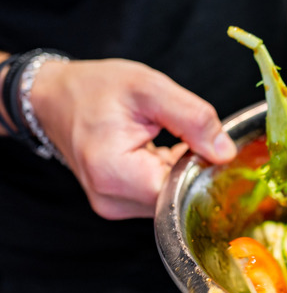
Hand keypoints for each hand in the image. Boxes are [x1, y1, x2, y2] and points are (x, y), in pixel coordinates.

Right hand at [30, 59, 235, 219]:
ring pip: (171, 199)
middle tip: (192, 139)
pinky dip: (169, 175)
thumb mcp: (150, 88)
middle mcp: (112, 198)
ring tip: (172, 142)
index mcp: (114, 171)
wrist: (55, 97)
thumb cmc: (95, 88)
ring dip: (182, 173)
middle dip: (194, 171)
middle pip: (177, 198)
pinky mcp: (119, 202)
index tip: (207, 148)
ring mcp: (114, 204)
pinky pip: (159, 195)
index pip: (179, 191)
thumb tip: (225, 152)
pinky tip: (165, 153)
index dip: (202, 171)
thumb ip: (193, 118)